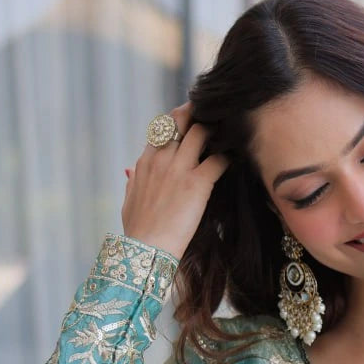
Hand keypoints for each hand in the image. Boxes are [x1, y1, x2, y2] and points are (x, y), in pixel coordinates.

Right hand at [121, 101, 227, 261]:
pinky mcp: (197, 183)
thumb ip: (132, 182)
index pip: (164, 127)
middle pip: (181, 119)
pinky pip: (219, 159)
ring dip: (217, 131)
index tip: (193, 121)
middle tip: (215, 118)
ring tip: (229, 135)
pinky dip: (229, 156)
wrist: (145, 249)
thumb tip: (130, 171)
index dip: (180, 120)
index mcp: (145, 161)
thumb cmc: (138, 230)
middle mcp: (162, 159)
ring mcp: (179, 168)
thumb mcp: (128, 201)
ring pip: (201, 132)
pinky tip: (236, 159)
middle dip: (199, 113)